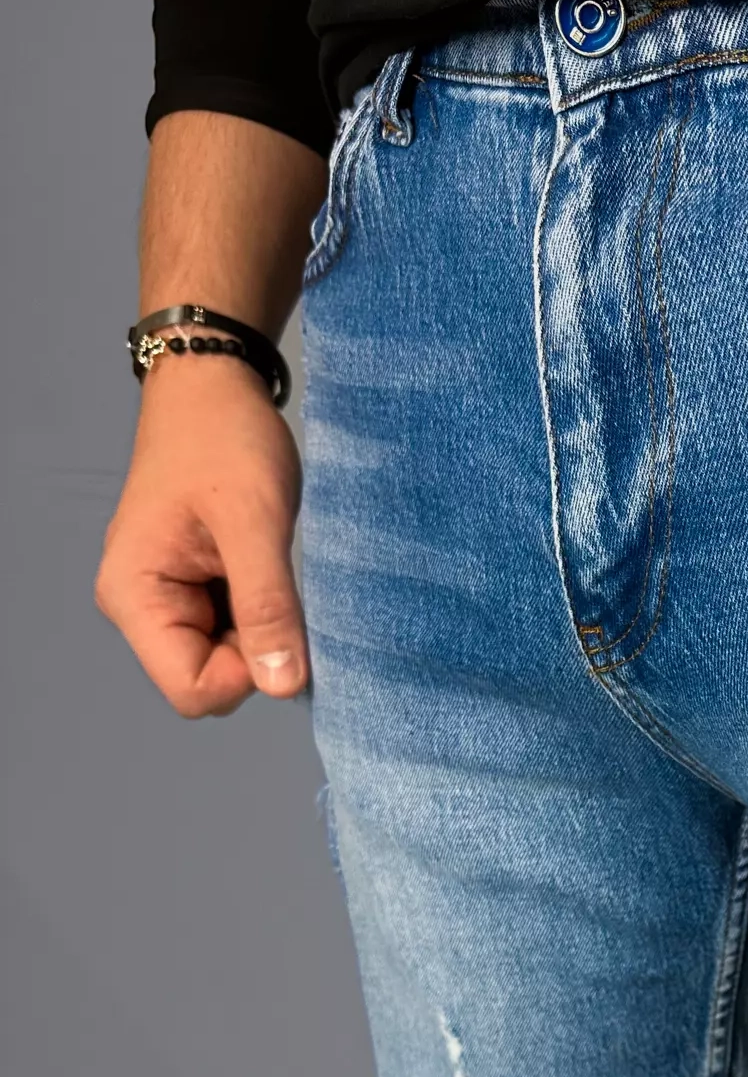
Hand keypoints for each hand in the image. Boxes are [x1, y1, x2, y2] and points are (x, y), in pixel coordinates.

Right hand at [96, 356, 308, 717]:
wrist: (213, 385)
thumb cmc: (224, 438)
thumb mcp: (254, 521)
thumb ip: (266, 606)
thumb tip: (284, 686)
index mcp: (135, 595)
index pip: (191, 690)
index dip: (245, 674)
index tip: (276, 618)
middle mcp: (140, 606)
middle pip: (209, 682)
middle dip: (255, 653)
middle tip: (275, 582)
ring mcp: (167, 599)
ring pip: (227, 661)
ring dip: (263, 630)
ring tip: (271, 566)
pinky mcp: (194, 588)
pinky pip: (235, 632)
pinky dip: (262, 613)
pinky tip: (268, 568)